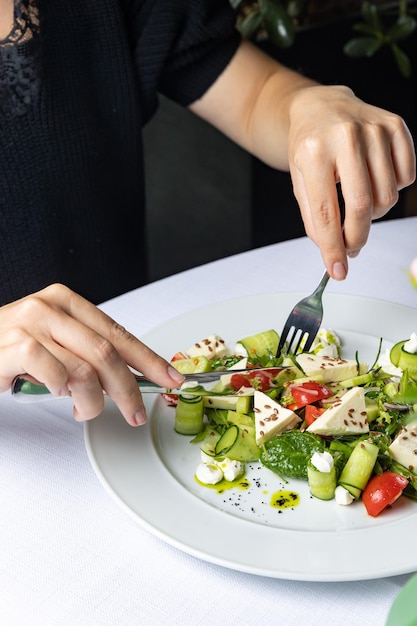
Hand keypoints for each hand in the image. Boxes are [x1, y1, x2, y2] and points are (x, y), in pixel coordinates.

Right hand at [0, 284, 184, 424]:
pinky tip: (56, 393)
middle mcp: (49, 306)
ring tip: (85, 410)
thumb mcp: (53, 342)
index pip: (117, 332)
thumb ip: (87, 352)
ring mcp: (30, 323)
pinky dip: (62, 391)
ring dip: (91, 401)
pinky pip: (55, 376)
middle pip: (107, 352)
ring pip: (84, 369)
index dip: (148, 358)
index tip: (169, 377)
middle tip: (134, 412)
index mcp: (66, 301)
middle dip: (127, 389)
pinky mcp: (14, 345)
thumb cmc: (10, 349)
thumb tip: (129, 377)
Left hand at [190, 41, 415, 279]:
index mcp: (314, 152)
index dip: (332, 247)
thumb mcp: (299, 183)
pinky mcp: (396, 126)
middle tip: (351, 247)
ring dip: (373, 214)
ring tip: (357, 204)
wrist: (320, 107)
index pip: (326, 212)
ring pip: (387, 196)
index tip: (337, 270)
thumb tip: (334, 252)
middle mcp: (346, 136)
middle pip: (361, 206)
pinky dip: (393, 189)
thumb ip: (314, 218)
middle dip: (357, 237)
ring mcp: (375, 128)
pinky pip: (406, 178)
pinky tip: (374, 180)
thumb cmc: (309, 148)